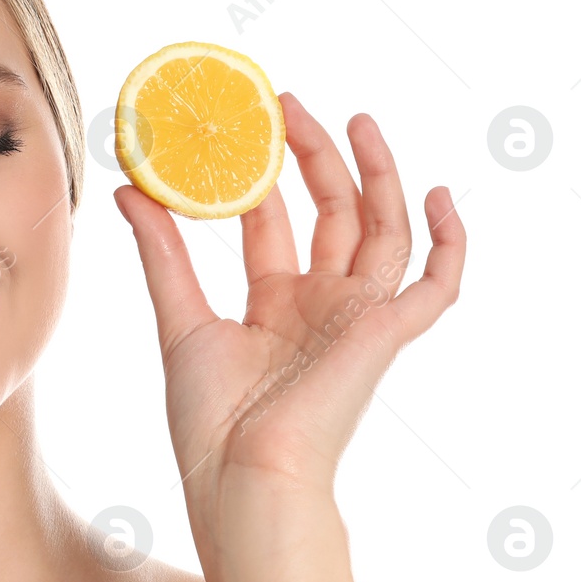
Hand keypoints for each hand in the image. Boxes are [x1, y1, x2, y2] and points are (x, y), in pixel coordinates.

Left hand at [115, 92, 464, 541]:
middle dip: (313, 156)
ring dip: (374, 173)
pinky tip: (440, 193)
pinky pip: (437, 284)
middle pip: (329, 212)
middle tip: (288, 104)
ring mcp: (357, 317)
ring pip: (381, 228)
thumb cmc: (210, 422)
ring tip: (354, 118)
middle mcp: (321, 306)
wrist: (242, 476)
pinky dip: (449, 242)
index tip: (243, 126)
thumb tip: (131, 189)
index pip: (271, 222)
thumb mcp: (180, 320)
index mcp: (274, 306)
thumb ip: (163, 253)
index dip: (260, 174)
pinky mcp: (387, 334)